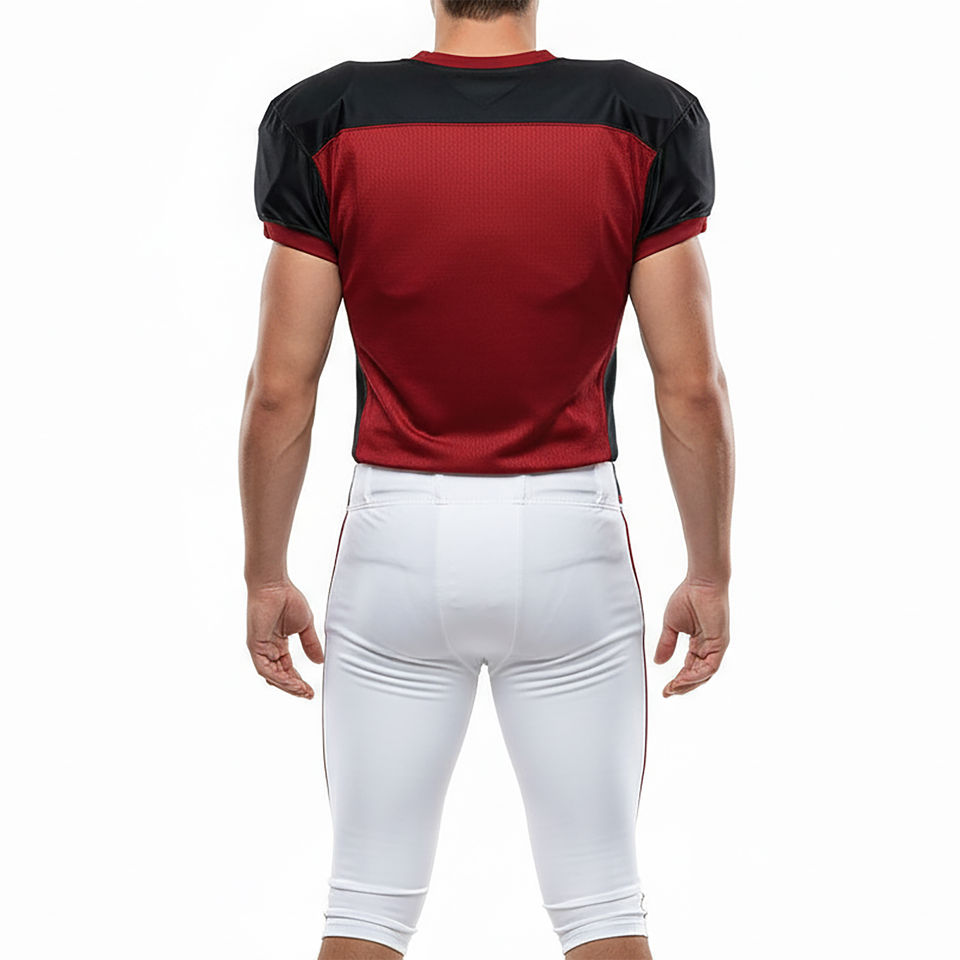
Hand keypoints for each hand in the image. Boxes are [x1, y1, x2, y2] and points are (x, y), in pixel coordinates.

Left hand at [246, 580, 324, 697]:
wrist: (274, 585)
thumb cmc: (287, 598)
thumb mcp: (305, 626)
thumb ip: (311, 644)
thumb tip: (319, 661)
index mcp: (277, 644)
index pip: (287, 669)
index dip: (298, 681)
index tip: (310, 690)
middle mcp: (267, 649)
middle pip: (279, 676)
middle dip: (294, 687)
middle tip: (307, 694)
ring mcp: (260, 649)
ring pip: (271, 676)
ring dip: (287, 685)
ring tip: (302, 691)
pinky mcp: (255, 646)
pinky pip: (264, 669)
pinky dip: (277, 677)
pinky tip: (291, 682)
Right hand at [654, 578, 729, 696]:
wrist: (701, 582)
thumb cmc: (688, 597)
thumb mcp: (671, 625)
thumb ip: (666, 644)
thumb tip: (658, 662)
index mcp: (699, 643)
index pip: (689, 667)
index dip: (677, 679)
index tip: (665, 689)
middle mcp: (709, 647)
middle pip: (698, 674)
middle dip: (683, 686)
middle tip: (668, 692)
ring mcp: (716, 646)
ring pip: (705, 674)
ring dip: (689, 683)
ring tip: (674, 689)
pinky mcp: (720, 643)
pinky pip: (711, 666)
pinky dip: (698, 674)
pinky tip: (684, 678)